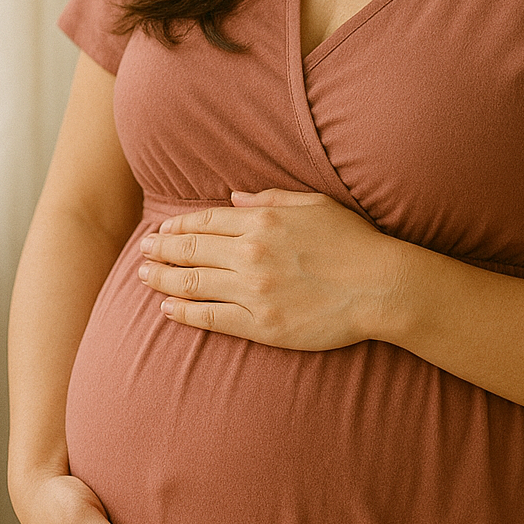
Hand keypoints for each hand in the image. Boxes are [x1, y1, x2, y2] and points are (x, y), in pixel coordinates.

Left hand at [137, 188, 402, 350]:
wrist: (380, 286)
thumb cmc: (353, 242)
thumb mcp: (314, 205)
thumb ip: (271, 198)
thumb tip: (233, 199)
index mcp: (263, 221)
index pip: (206, 221)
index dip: (178, 226)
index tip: (162, 229)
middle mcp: (251, 254)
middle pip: (191, 250)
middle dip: (161, 250)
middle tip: (142, 252)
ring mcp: (254, 291)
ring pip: (193, 283)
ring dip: (163, 279)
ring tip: (143, 277)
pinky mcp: (262, 325)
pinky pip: (212, 318)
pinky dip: (185, 313)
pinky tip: (168, 310)